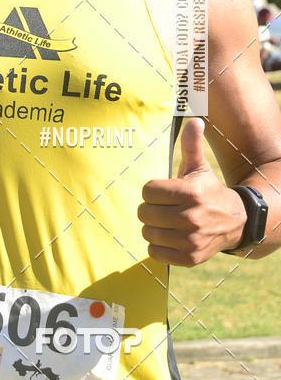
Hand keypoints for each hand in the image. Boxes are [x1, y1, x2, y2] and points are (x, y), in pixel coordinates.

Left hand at [138, 118, 246, 265]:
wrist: (234, 221)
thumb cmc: (208, 190)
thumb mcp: (199, 167)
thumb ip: (191, 145)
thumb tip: (194, 120)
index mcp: (190, 193)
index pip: (148, 191)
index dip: (151, 190)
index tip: (162, 191)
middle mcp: (191, 218)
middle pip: (145, 213)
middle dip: (150, 208)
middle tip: (162, 207)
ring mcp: (191, 240)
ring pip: (148, 233)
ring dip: (152, 227)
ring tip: (165, 222)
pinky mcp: (189, 258)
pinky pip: (155, 253)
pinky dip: (157, 246)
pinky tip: (168, 237)